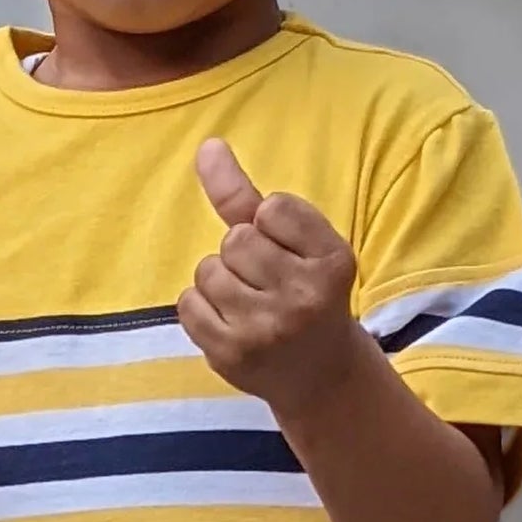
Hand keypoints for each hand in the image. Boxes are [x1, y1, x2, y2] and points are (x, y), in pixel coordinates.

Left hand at [178, 139, 359, 418]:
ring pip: (209, 270)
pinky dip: (201, 307)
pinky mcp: (233, 355)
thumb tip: (206, 146)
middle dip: (242, 256)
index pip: (271, 208)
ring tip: (250, 304)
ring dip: (220, 282)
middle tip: (268, 284)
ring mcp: (268, 328)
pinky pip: (189, 303)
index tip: (289, 254)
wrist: (320, 375)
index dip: (269, 227)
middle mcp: (305, 295)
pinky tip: (231, 322)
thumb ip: (245, 195)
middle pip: (236, 240)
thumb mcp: (296, 242)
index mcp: (333, 259)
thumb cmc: (304, 292)